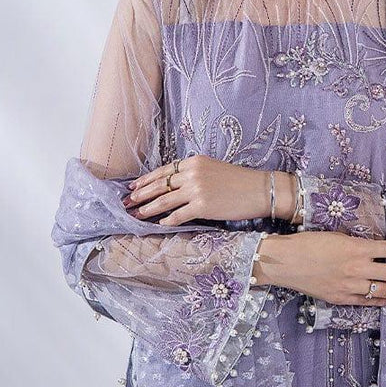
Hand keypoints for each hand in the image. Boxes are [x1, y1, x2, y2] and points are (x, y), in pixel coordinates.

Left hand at [122, 156, 296, 224]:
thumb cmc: (238, 181)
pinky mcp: (202, 206)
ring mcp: (196, 189)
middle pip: (159, 185)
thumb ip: (193, 174)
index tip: (133, 187)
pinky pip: (178, 215)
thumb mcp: (213, 168)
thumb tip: (174, 186)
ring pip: (164, 200)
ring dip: (147, 209)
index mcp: (193, 161)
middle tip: (126, 202)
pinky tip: (160, 225)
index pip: (163, 170)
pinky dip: (167, 220)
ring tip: (136, 214)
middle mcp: (192, 173)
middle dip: (140, 195)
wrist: (259, 190)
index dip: (146, 180)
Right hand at [253, 231, 385, 306]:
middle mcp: (357, 269)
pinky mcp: (340, 299)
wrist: (284, 261)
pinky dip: (382, 302)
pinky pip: (367, 302)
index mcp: (357, 249)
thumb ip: (361, 246)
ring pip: (384, 291)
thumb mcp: (338, 237)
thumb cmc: (308, 243)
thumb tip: (380, 252)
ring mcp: (349, 286)